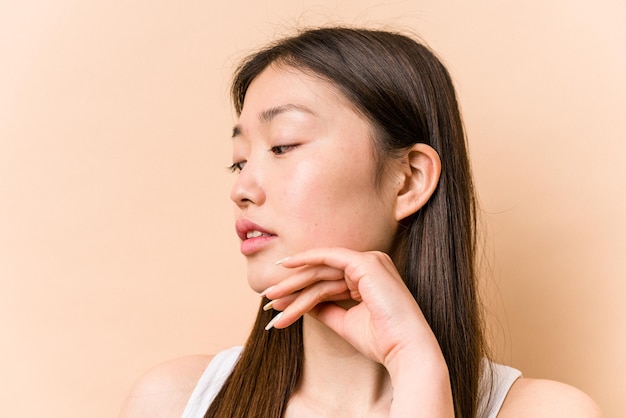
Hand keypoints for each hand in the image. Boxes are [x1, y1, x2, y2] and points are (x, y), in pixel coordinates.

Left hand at [262, 247, 440, 369]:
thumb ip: (326, 309)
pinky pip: (329, 257)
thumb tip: (304, 305)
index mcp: (369, 278)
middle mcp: (371, 264)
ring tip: (271, 298)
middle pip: (322, 274)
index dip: (302, 292)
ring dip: (294, 284)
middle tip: (268, 298)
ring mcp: (370, 261)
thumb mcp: (345, 322)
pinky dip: (307, 260)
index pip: (329, 282)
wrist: (405, 349)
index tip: (278, 302)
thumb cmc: (382, 340)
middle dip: (293, 287)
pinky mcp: (366, 262)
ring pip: (322, 270)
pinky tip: (287, 267)